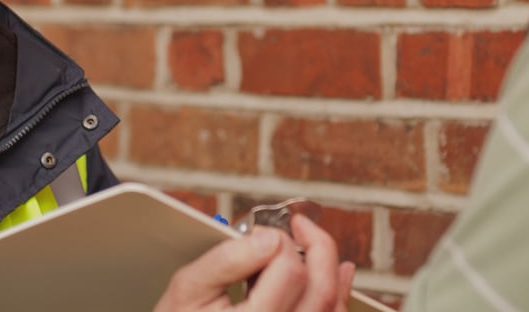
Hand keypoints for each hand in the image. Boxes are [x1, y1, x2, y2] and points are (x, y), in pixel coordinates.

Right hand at [153, 213, 354, 310]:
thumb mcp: (188, 288)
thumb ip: (227, 259)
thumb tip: (269, 237)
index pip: (289, 272)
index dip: (281, 241)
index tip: (264, 233)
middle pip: (321, 291)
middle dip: (318, 247)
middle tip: (299, 225)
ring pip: (334, 310)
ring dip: (331, 270)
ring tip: (315, 242)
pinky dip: (340, 297)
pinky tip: (340, 273)